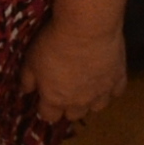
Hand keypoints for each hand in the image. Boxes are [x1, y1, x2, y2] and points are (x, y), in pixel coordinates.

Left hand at [23, 15, 126, 132]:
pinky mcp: (118, 79)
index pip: (49, 116)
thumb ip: (27, 79)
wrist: (86, 28)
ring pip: (97, 107)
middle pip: (74, 115)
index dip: (46, 108)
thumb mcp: (31, 59)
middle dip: (68, 106)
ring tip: (88, 86)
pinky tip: (106, 78)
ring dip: (91, 101)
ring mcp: (101, 92)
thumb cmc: (54, 43)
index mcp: (55, 99)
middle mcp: (79, 102)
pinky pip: (116, 92)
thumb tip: (25, 91)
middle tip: (66, 89)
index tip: (45, 97)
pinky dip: (111, 88)